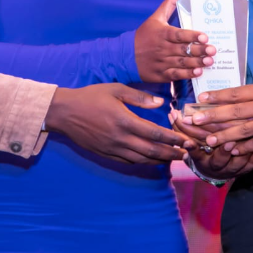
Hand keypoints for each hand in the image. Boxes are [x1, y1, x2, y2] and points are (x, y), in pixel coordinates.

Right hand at [44, 83, 188, 163]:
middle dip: (171, 153)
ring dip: (160, 160)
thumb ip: (139, 97)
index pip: (154, 133)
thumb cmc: (90, 97)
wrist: (65, 112)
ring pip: (142, 159)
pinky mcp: (106, 154)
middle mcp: (120, 138)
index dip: (172, 139)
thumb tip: (161, 103)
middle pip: (152, 150)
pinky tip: (152, 159)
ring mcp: (113, 149)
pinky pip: (129, 161)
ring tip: (174, 158)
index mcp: (124, 121)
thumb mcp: (115, 89)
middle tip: (187, 153)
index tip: (185, 140)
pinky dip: (144, 162)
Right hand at [134, 0, 215, 82]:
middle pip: (184, 49)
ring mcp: (162, 62)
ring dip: (197, 63)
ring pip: (182, 62)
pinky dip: (187, 75)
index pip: (179, 34)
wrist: (125, 55)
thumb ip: (170, 2)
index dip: (192, 36)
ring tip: (209, 61)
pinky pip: (176, 75)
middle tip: (212, 50)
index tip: (204, 36)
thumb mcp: (156, 17)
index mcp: (162, 33)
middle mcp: (163, 48)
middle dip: (199, 50)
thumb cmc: (143, 35)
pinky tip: (198, 72)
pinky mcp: (161, 74)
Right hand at [171, 109, 252, 179]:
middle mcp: (216, 166)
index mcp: (201, 159)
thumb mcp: (190, 141)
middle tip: (228, 141)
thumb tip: (172, 112)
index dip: (195, 149)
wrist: (216, 169)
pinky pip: (249, 167)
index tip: (195, 141)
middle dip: (223, 152)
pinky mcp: (242, 170)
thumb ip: (181, 128)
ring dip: (241, 155)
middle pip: (219, 161)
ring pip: (236, 165)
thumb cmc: (202, 149)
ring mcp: (230, 170)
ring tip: (247, 144)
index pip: (196, 154)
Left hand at [186, 80, 252, 155]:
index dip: (217, 96)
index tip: (202, 98)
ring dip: (224, 136)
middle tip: (195, 121)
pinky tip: (232, 150)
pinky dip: (244, 148)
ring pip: (243, 131)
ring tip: (208, 141)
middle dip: (212, 117)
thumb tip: (240, 97)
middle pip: (233, 112)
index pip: (235, 93)